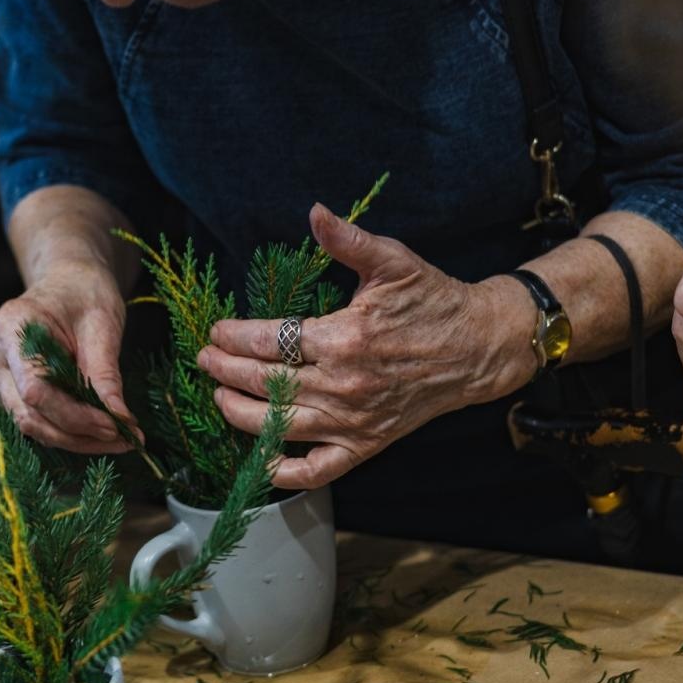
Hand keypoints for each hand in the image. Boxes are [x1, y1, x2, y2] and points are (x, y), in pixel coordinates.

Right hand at [0, 262, 136, 454]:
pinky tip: (99, 431)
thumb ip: (106, 375)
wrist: (67, 282)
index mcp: (11, 327)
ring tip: (119, 437)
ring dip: (76, 439)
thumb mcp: (103, 326)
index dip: (75, 416)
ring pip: (30, 425)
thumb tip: (121, 420)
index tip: (115, 425)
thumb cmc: (85, 295)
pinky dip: (68, 431)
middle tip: (125, 439)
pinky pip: (34, 420)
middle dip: (79, 435)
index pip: (35, 390)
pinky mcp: (4, 389)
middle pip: (28, 415)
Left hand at [199, 204, 534, 488]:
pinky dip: (284, 471)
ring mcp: (353, 421)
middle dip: (225, 371)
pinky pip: (316, 470)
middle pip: (264, 383)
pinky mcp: (365, 445)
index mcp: (344, 338)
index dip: (234, 336)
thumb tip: (314, 211)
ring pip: (279, 426)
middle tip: (205, 360)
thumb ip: (347, 239)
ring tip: (218, 398)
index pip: (269, 341)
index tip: (216, 331)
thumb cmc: (432, 300)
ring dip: (239, 414)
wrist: (478, 346)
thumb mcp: (392, 261)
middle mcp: (344, 385)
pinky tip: (262, 455)